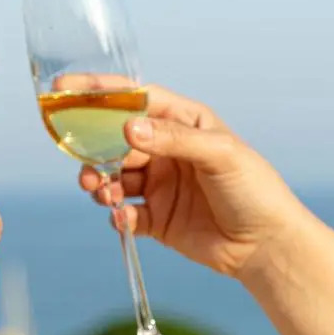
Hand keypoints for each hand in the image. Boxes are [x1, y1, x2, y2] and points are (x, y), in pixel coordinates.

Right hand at [75, 77, 308, 277]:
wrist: (267, 246)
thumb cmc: (255, 191)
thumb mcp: (220, 155)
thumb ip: (174, 140)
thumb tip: (128, 129)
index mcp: (184, 124)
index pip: (135, 99)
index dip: (101, 92)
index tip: (66, 88)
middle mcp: (168, 151)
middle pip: (115, 142)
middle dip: (94, 152)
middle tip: (86, 169)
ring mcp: (161, 186)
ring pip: (115, 178)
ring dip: (102, 185)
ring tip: (103, 194)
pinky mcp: (157, 219)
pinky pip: (125, 213)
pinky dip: (117, 215)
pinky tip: (123, 219)